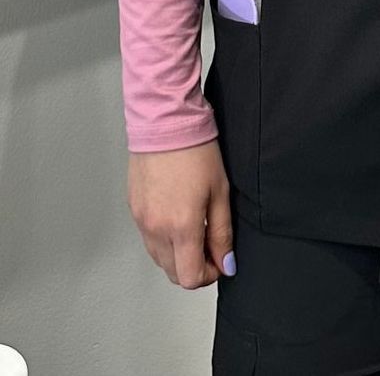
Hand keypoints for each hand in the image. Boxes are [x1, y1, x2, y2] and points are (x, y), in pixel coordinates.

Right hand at [127, 139, 235, 289]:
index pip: (189, 277)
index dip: (208, 274)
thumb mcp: (220, 191)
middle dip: (194, 267)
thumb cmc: (196, 150)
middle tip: (210, 244)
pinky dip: (164, 239)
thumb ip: (222, 232)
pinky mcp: (133, 209)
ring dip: (178, 255)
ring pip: (159, 258)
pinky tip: (178, 216)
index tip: (220, 259)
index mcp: (180, 226)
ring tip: (196, 228)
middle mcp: (156, 229)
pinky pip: (148, 238)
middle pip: (173, 273)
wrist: (166, 122)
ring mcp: (141, 220)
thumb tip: (227, 263)